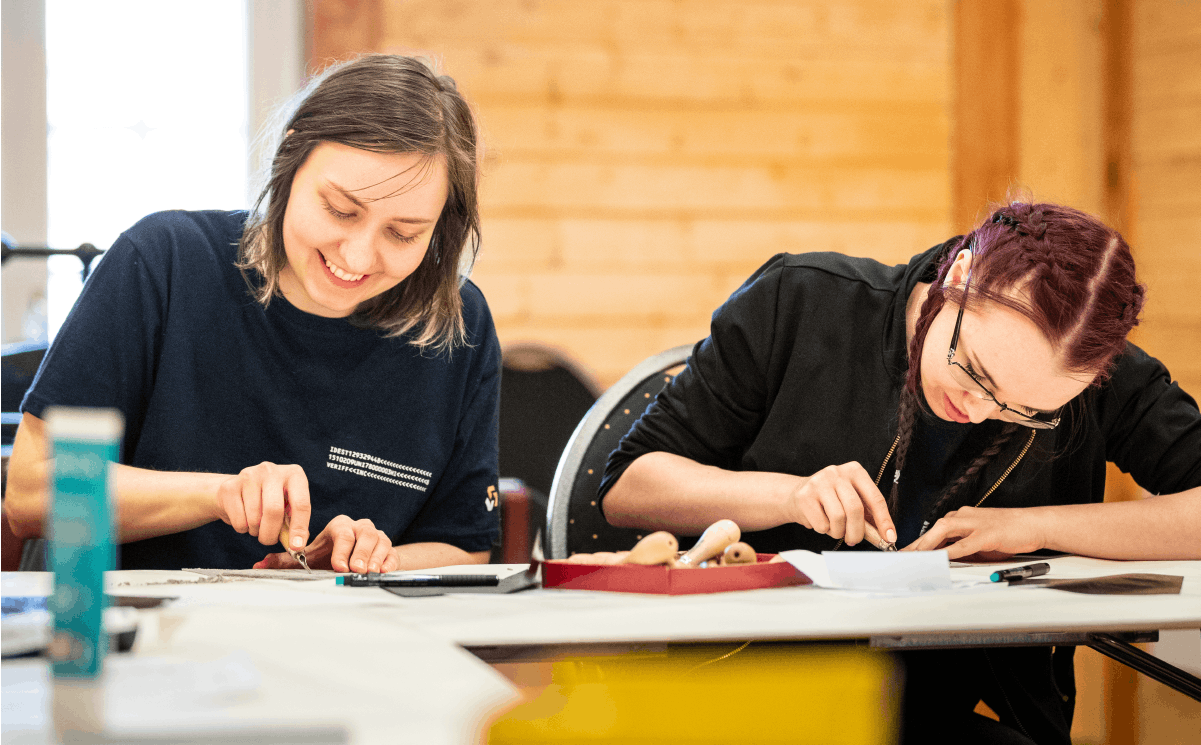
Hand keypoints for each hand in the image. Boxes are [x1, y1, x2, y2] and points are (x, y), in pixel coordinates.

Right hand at [215, 462, 310, 550]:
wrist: (238, 490)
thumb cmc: (270, 501)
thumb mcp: (288, 508)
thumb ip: (294, 525)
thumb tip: (297, 546)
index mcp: (294, 474)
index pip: (301, 504)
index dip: (299, 528)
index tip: (296, 547)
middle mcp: (272, 471)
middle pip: (273, 510)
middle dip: (271, 534)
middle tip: (269, 540)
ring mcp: (249, 476)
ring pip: (254, 518)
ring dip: (256, 531)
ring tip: (256, 524)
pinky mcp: (230, 487)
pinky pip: (238, 521)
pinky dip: (242, 529)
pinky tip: (244, 518)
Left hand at [254, 515, 398, 572]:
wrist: (356, 559)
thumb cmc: (330, 556)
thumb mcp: (309, 558)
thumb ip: (285, 561)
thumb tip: (259, 565)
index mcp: (339, 527)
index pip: (343, 532)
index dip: (342, 549)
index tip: (339, 566)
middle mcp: (359, 528)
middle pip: (364, 534)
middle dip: (360, 553)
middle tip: (355, 569)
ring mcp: (376, 537)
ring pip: (380, 541)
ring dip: (375, 557)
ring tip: (368, 572)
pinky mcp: (389, 549)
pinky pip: (392, 553)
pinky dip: (389, 562)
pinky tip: (384, 571)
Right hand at [787, 462, 896, 546]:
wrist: (796, 494)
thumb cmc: (831, 501)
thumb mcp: (852, 501)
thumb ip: (868, 516)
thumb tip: (886, 537)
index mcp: (855, 471)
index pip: (875, 497)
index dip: (884, 520)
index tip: (889, 538)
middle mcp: (837, 472)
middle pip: (855, 509)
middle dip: (857, 532)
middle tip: (854, 540)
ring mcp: (819, 482)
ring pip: (838, 518)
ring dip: (838, 532)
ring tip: (834, 529)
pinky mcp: (804, 495)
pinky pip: (822, 524)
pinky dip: (824, 530)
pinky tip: (820, 522)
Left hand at [902, 506, 1045, 559]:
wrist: (1033, 524)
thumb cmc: (1008, 532)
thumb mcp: (980, 541)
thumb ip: (962, 548)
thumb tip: (944, 561)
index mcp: (962, 517)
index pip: (936, 530)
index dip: (920, 542)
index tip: (907, 553)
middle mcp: (965, 517)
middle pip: (936, 528)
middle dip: (918, 543)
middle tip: (904, 556)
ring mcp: (976, 524)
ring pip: (945, 531)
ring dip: (929, 544)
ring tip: (916, 556)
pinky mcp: (988, 534)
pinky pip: (966, 543)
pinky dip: (952, 550)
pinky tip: (942, 557)